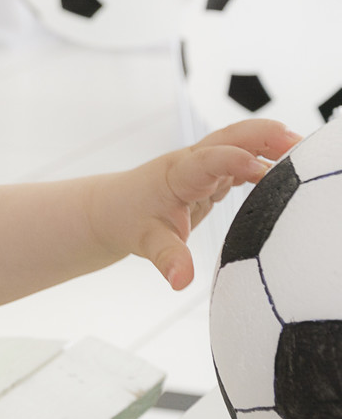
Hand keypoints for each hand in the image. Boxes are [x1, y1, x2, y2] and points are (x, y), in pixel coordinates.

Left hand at [98, 119, 299, 290]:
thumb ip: (168, 259)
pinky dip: (266, 161)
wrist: (112, 209)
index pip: (208, 160)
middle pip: (231, 137)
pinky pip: (243, 160)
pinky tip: (291, 171)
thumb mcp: (146, 242)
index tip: (260, 169)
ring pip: (240, 144)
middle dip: (264, 136)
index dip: (233, 161)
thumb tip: (181, 282)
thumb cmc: (128, 221)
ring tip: (306, 154)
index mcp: (177, 175)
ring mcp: (204, 166)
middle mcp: (192, 162)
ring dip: (271, 144)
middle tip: (298, 143)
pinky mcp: (212, 175)